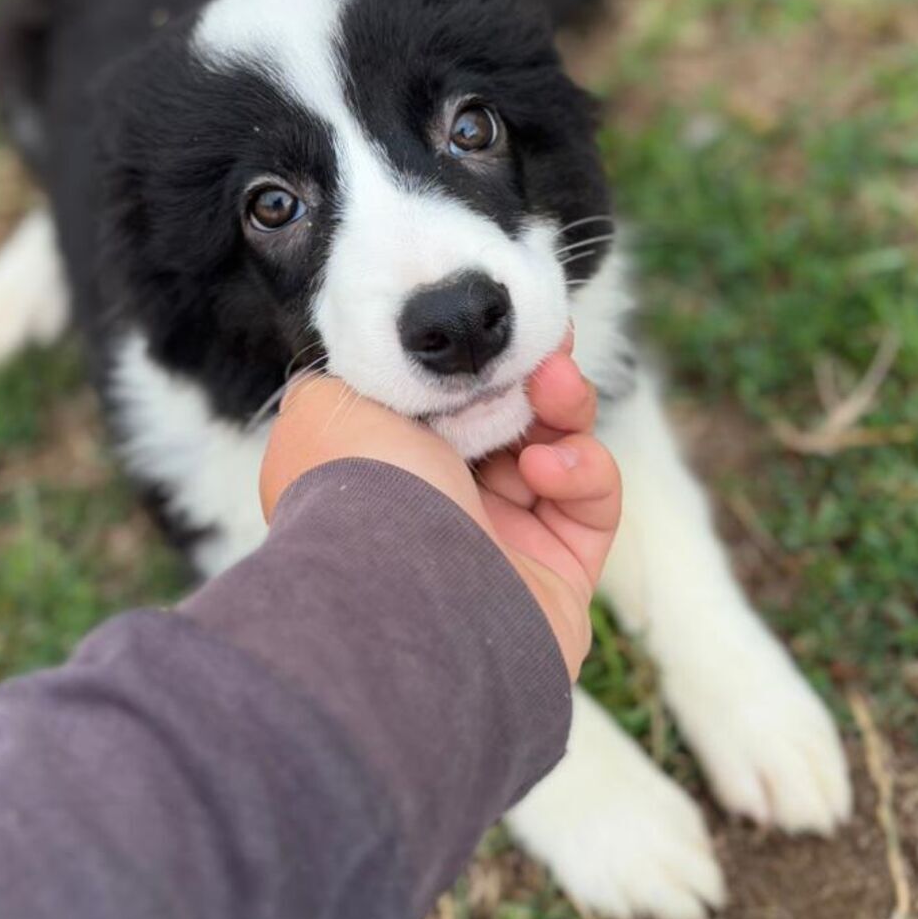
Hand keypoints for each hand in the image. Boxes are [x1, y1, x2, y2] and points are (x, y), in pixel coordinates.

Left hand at [260, 348, 619, 676]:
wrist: (400, 593)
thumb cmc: (359, 491)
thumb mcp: (325, 405)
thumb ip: (353, 376)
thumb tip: (377, 366)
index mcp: (387, 471)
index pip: (448, 406)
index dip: (479, 363)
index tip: (503, 326)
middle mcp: (442, 509)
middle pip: (510, 424)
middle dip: (534, 375)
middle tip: (548, 341)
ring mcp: (504, 544)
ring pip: (559, 454)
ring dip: (564, 408)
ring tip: (554, 386)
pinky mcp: (562, 574)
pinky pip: (593, 505)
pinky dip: (582, 471)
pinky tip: (544, 470)